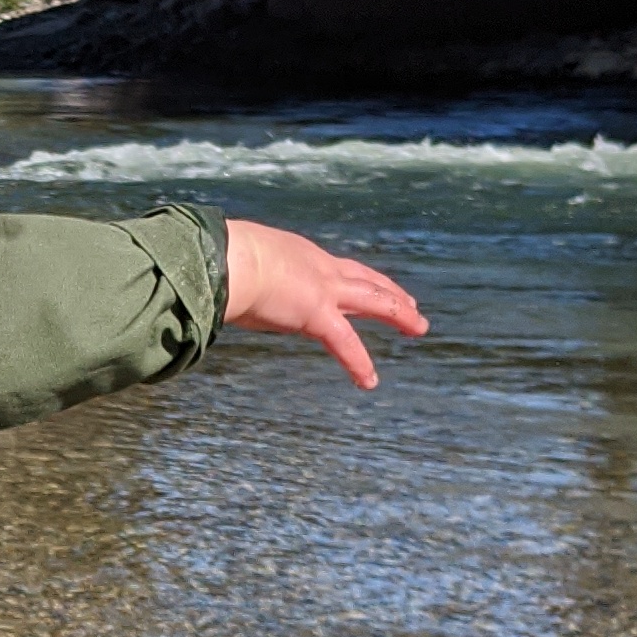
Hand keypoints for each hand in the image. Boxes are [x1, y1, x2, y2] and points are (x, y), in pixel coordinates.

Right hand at [221, 221, 428, 387]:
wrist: (224, 258)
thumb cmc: (217, 260)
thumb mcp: (233, 267)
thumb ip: (237, 282)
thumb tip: (218, 292)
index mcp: (297, 255)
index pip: (334, 267)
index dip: (354, 277)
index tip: (368, 283)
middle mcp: (317, 267)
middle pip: (366, 279)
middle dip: (390, 291)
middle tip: (410, 304)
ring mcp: (322, 288)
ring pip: (374, 299)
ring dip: (399, 313)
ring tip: (419, 327)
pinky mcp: (317, 313)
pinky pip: (346, 343)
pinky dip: (358, 363)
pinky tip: (369, 381)